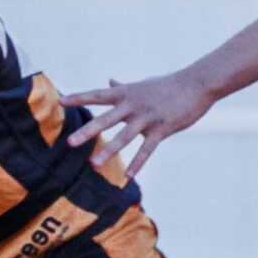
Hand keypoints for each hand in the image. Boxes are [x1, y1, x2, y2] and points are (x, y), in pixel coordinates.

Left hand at [63, 70, 213, 175]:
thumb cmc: (168, 85)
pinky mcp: (162, 129)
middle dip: (87, 131)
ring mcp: (147, 118)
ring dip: (109, 152)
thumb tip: (109, 81)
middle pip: (106, 119)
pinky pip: (147, 148)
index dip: (79, 98)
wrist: (197, 85)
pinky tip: (128, 175)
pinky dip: (138, 162)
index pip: (98, 95)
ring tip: (93, 165)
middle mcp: (133, 105)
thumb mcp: (142, 85)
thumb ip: (123, 87)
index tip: (61, 101)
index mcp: (126, 94)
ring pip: (124, 137)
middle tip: (69, 142)